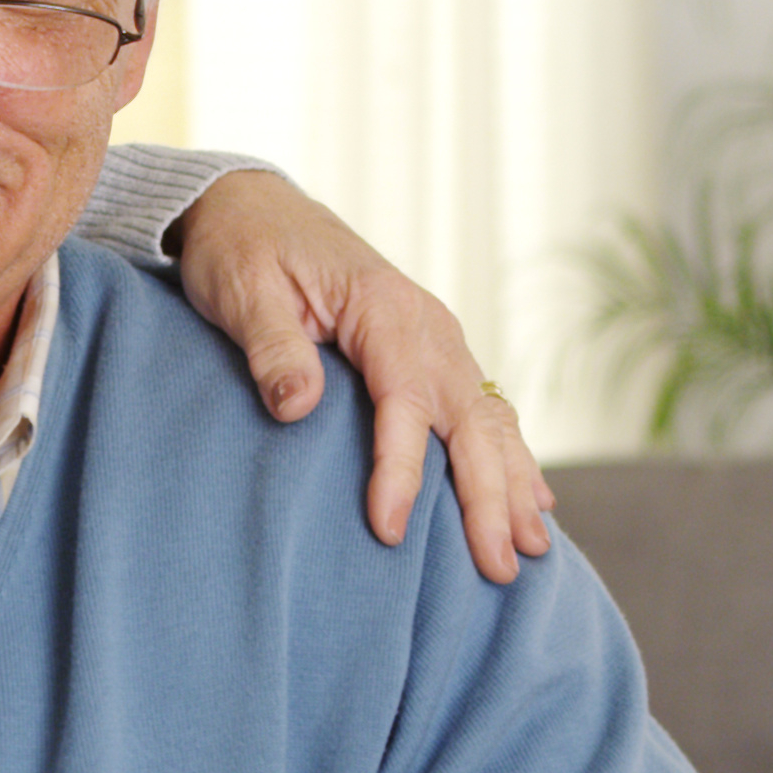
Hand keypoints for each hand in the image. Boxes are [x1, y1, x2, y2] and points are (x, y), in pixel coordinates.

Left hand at [167, 171, 555, 582]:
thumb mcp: (241, 292)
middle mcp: (426, 324)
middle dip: (488, 497)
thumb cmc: (241, 250)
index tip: (391, 530)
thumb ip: (273, 348)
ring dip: (512, 484)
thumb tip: (297, 406)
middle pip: (469, 420)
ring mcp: (436, 337)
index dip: (401, 471)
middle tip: (498, 568)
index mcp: (383, 308)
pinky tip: (532, 499)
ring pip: (489, 419)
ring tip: (532, 549)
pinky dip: (509, 455)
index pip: (404, 402)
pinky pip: (482, 408)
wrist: (249, 205)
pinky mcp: (429, 350)